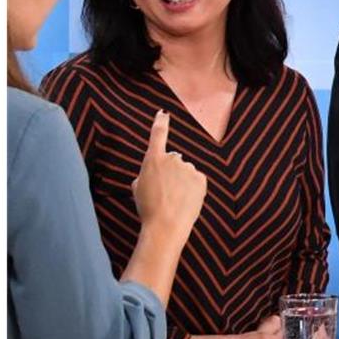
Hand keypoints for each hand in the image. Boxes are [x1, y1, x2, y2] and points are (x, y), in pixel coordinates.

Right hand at [131, 111, 205, 244]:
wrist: (166, 225)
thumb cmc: (148, 209)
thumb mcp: (138, 189)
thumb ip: (145, 175)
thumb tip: (151, 175)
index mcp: (153, 160)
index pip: (158, 135)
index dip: (160, 122)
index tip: (163, 113)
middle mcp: (172, 159)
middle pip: (174, 160)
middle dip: (171, 172)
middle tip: (165, 192)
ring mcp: (188, 167)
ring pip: (185, 172)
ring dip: (182, 182)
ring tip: (175, 200)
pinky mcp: (200, 177)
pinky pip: (196, 180)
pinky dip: (192, 188)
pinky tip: (185, 200)